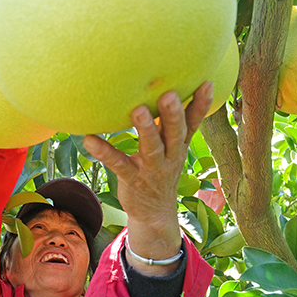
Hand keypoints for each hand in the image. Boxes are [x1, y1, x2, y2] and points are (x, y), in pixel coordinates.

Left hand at [83, 81, 213, 274]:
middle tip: (169, 94)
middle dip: (174, 114)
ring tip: (138, 111)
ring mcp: (152, 170)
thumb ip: (170, 124)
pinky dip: (105, 152)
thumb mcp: (172, 149)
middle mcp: (170, 157)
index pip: (193, 123)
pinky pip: (118, 164)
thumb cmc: (160, 170)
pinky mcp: (133, 180)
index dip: (201, 105)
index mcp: (179, 145)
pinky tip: (90, 140)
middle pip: (176, 133)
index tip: (206, 84)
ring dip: (146, 130)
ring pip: (151, 149)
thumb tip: (168, 88)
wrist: (154, 213)